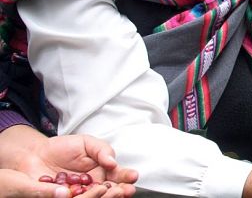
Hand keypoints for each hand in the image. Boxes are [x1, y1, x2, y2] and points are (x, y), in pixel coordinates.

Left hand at [5, 128, 136, 194]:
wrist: (36, 154)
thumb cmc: (62, 148)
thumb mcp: (86, 142)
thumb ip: (102, 150)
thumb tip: (112, 162)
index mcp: (102, 172)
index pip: (119, 177)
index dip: (127, 177)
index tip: (132, 176)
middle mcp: (94, 186)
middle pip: (111, 192)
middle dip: (120, 191)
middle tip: (124, 189)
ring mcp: (80, 194)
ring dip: (106, 197)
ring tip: (110, 191)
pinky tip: (87, 193)